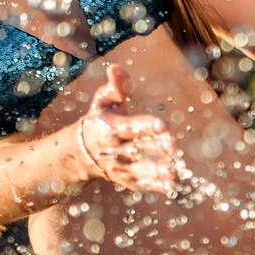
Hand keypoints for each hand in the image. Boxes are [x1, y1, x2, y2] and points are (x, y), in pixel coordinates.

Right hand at [77, 66, 180, 193]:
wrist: (80, 154)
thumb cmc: (98, 121)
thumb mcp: (102, 103)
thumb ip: (114, 87)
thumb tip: (116, 67)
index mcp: (110, 128)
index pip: (129, 127)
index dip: (145, 126)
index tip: (161, 125)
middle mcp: (115, 149)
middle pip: (137, 149)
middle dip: (156, 148)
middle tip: (174, 146)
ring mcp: (120, 167)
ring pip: (140, 170)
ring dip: (156, 172)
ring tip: (174, 172)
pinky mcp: (126, 179)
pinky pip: (141, 184)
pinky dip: (155, 187)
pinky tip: (171, 186)